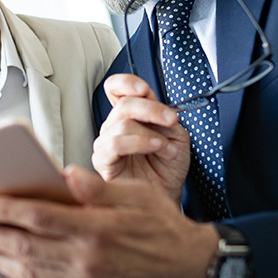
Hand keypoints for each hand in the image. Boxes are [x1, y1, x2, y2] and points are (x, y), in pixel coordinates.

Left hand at [0, 166, 218, 277]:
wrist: (182, 263)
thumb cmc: (157, 222)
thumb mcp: (132, 193)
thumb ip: (94, 187)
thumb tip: (63, 175)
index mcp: (97, 228)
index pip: (40, 218)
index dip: (8, 211)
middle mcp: (87, 259)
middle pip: (26, 248)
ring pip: (29, 272)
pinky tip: (4, 269)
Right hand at [92, 74, 189, 201]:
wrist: (169, 194)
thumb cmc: (169, 166)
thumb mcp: (174, 133)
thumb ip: (162, 114)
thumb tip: (150, 98)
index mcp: (130, 115)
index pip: (115, 88)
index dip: (126, 83)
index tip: (144, 89)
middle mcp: (114, 127)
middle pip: (123, 104)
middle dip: (151, 109)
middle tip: (171, 120)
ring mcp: (106, 144)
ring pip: (121, 124)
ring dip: (150, 133)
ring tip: (167, 147)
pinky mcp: (103, 162)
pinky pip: (114, 145)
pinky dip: (139, 143)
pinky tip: (156, 148)